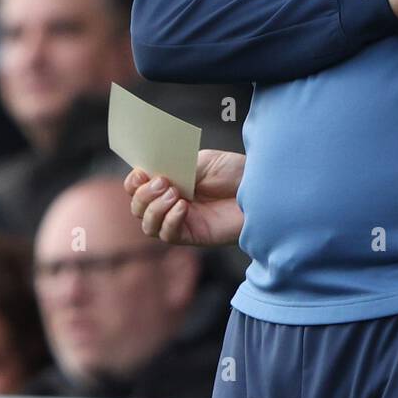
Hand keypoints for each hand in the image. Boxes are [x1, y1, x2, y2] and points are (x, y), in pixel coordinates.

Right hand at [125, 150, 244, 246]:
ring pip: (147, 225)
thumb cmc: (236, 173)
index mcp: (170, 182)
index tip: (142, 171)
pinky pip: (168, 235)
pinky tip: (184, 207)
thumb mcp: (203, 162)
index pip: (137, 187)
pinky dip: (170, 220)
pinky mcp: (193, 235)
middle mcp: (170, 203)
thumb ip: (178, 169)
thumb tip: (155, 174)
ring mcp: (180, 220)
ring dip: (154, 208)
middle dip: (144, 194)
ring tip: (175, 193)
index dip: (134, 181)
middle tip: (163, 182)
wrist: (262, 188)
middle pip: (137, 208)